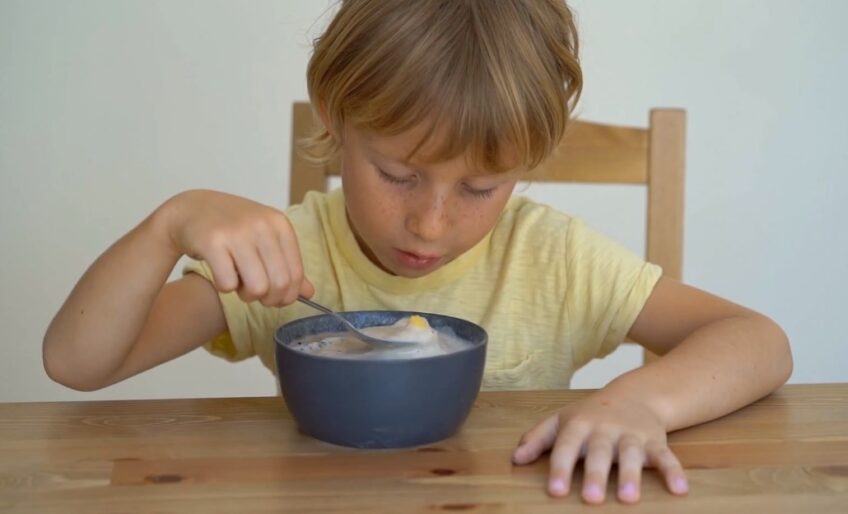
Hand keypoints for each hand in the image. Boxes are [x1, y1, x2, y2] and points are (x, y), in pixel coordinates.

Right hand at [161, 189, 314, 305]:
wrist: (191, 209)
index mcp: (280, 224)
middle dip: (268, 299)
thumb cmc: (232, 228)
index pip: (296, 274)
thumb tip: (310, 293)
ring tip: (238, 283)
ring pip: (257, 287)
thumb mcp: (265, 239)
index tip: (275, 298)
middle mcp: (262, 226)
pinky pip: (228, 284)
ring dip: (247, 295)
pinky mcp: (212, 242)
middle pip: (279, 284)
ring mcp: (237, 233)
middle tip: (254, 293)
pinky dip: (225, 287)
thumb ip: (288, 265)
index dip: (288, 295)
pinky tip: (221, 274)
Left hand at [511, 393, 687, 503]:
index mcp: (579, 425)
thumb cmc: (590, 415)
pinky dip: (674, 471)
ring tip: (628, 499)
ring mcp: (632, 435)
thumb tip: (515, 458)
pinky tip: (679, 489)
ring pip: (632, 455)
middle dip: (595, 474)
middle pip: (600, 452)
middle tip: (590, 498)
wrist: (634, 394)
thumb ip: (538, 439)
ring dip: (631, 476)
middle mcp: (605, 430)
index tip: (554, 490)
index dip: (560, 468)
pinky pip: (666, 456)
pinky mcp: (655, 441)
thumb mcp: (561, 420)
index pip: (566, 447)